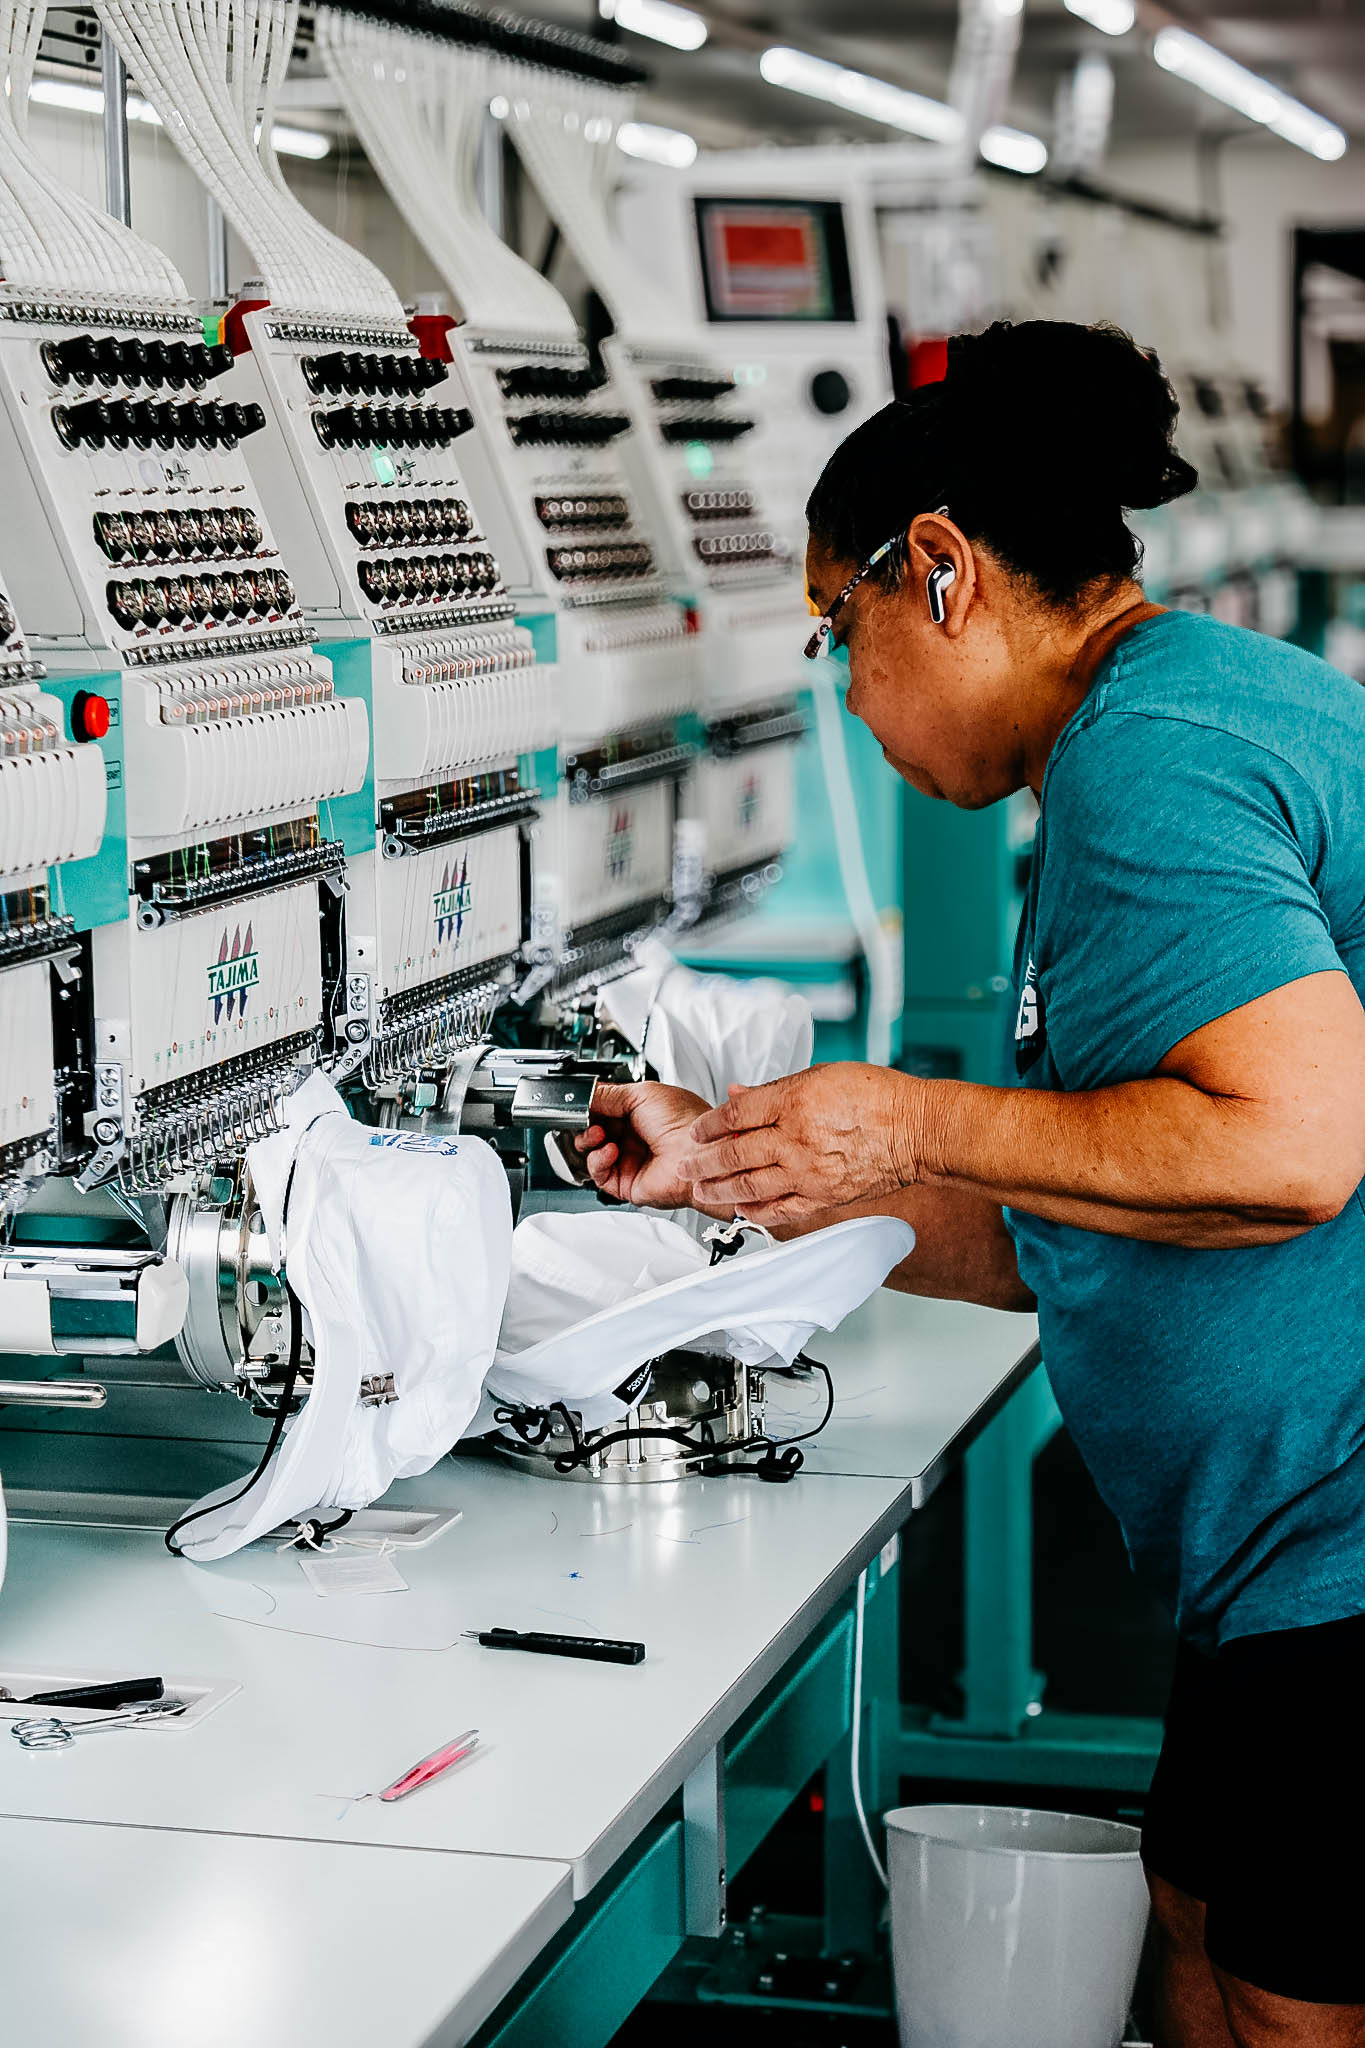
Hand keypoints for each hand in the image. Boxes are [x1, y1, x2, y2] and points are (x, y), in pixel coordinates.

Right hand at [574, 1081, 711, 1208]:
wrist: (696, 1153)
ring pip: (592, 1153)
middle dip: (586, 1123)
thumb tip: (585, 1095)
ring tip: (598, 1133)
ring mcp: (630, 1160)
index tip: (581, 1102)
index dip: (591, 1106)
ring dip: (589, 1140)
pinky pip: (599, 1174)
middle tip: (587, 1118)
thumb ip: (607, 1095)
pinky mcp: (626, 1182)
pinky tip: (609, 1150)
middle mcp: (635, 1137)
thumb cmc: (684, 1122)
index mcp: (641, 1113)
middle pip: (594, 1130)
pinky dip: (598, 1161)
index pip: (604, 1109)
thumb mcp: (641, 1094)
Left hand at [678, 1064, 927, 1225]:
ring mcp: (808, 1172)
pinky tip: (740, 1208)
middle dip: (702, 1161)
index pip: (735, 1115)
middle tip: (684, 1165)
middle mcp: (796, 1139)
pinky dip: (756, 1211)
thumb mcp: (822, 1075)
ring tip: (700, 1189)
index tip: (696, 1130)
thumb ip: (775, 1090)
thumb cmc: (878, 1097)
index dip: (709, 1124)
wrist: (918, 1131)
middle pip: (734, 1153)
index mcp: (794, 1102)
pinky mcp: (823, 1197)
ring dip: (719, 1189)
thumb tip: (738, 1095)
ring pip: (750, 1185)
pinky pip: (780, 1209)